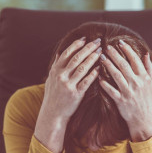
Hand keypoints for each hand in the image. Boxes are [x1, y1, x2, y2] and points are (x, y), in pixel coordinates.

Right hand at [34, 37, 101, 152]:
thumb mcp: (51, 79)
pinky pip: (86, 82)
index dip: (76, 45)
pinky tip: (99, 68)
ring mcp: (68, 85)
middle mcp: (61, 76)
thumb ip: (56, 65)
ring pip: (82, 68)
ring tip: (100, 52)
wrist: (53, 114)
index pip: (66, 53)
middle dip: (88, 48)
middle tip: (98, 41)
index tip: (85, 38)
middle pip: (76, 58)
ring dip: (92, 58)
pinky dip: (93, 74)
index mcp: (55, 71)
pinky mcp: (75, 94)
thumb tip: (60, 52)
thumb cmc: (53, 96)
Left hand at [99, 41, 151, 141]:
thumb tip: (145, 54)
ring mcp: (129, 92)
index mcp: (144, 77)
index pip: (135, 60)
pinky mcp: (121, 101)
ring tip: (101, 58)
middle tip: (106, 46)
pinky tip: (98, 77)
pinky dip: (104, 84)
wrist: (145, 119)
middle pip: (124, 65)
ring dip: (108, 65)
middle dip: (115, 54)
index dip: (127, 50)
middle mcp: (137, 83)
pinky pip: (111, 90)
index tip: (119, 42)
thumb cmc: (147, 100)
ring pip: (117, 75)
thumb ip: (149, 68)